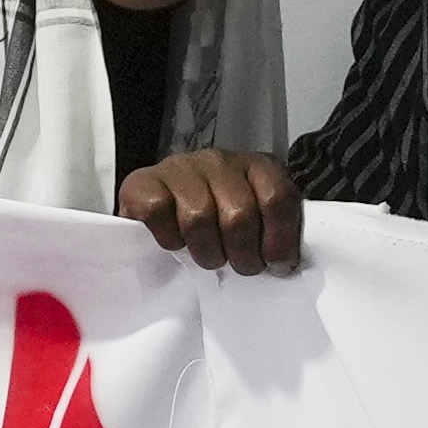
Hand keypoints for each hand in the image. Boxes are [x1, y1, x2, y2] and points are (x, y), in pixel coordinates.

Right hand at [122, 150, 303, 274]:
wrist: (163, 211)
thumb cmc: (219, 225)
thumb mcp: (259, 225)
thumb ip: (276, 235)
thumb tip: (283, 264)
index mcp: (257, 167)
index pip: (277, 197)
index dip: (279, 239)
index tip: (275, 263)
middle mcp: (220, 161)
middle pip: (239, 214)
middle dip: (243, 254)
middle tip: (239, 265)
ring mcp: (181, 167)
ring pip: (199, 217)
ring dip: (207, 252)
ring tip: (209, 256)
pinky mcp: (144, 181)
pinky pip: (159, 211)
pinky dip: (168, 237)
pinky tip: (176, 241)